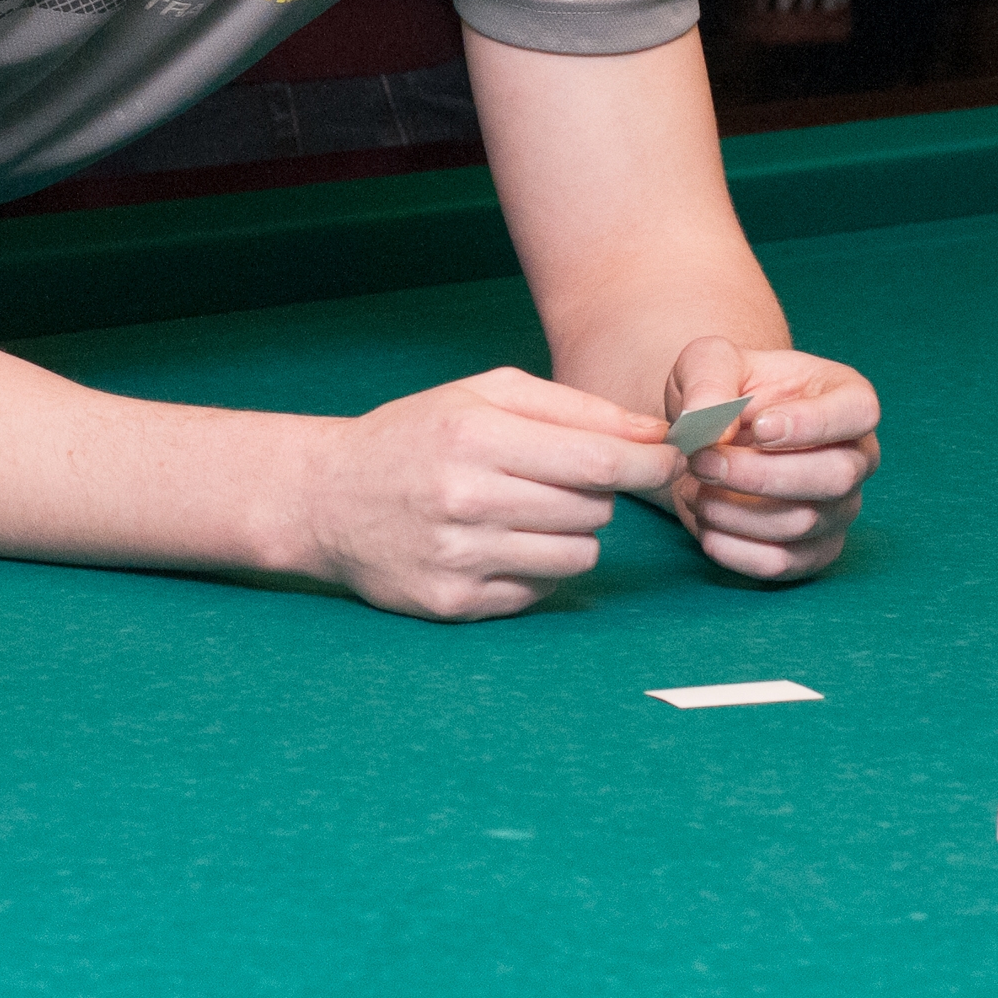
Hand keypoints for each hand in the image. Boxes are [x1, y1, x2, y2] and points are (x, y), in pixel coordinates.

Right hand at [303, 368, 683, 621]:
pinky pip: (541, 590)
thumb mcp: (483, 394)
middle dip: (596, 492)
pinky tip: (500, 542)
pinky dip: (537, 567)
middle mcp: (465, 497)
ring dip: (571, 533)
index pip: (596, 459)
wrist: (326, 497)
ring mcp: (458, 556)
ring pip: (578, 556)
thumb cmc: (416, 434)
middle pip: (594, 509)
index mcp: (475, 432)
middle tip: (560, 477)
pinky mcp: (453, 603)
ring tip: (529, 510)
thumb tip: (654, 434)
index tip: (671, 459)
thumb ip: (572, 408)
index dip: (648, 462)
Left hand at [663, 336, 879, 581]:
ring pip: (805, 522)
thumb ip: (709, 382)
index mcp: (846, 399)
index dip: (813, 423)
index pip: (859, 413)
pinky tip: (705, 526)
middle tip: (702, 461)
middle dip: (760, 474)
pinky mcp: (813, 549)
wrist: (708, 434)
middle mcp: (856, 457)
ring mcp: (840, 508)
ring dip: (738, 511)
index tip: (758, 427)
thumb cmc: (722, 389)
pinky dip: (738, 550)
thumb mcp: (708, 362)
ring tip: (694, 489)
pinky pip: (786, 562)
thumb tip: (710, 423)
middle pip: (835, 476)